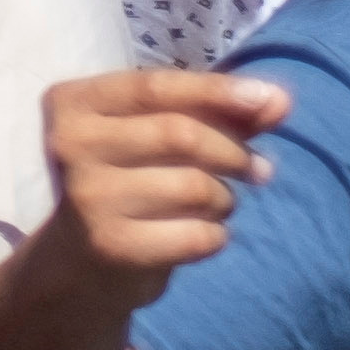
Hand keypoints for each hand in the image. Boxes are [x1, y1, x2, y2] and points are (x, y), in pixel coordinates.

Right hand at [34, 70, 285, 305]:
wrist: (79, 262)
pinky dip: (216, 235)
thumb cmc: (128, 181)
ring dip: (226, 198)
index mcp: (73, 101)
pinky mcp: (112, 246)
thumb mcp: (158, 134)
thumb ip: (216, 113)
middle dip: (234, 152)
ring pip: (194, 187)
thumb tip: (280, 100)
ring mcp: (88, 197)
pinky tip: (201, 233)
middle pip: (179, 135)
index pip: (154, 86)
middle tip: (257, 169)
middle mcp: (70, 143)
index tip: (275, 100)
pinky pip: (197, 235)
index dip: (217, 91)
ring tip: (217, 205)